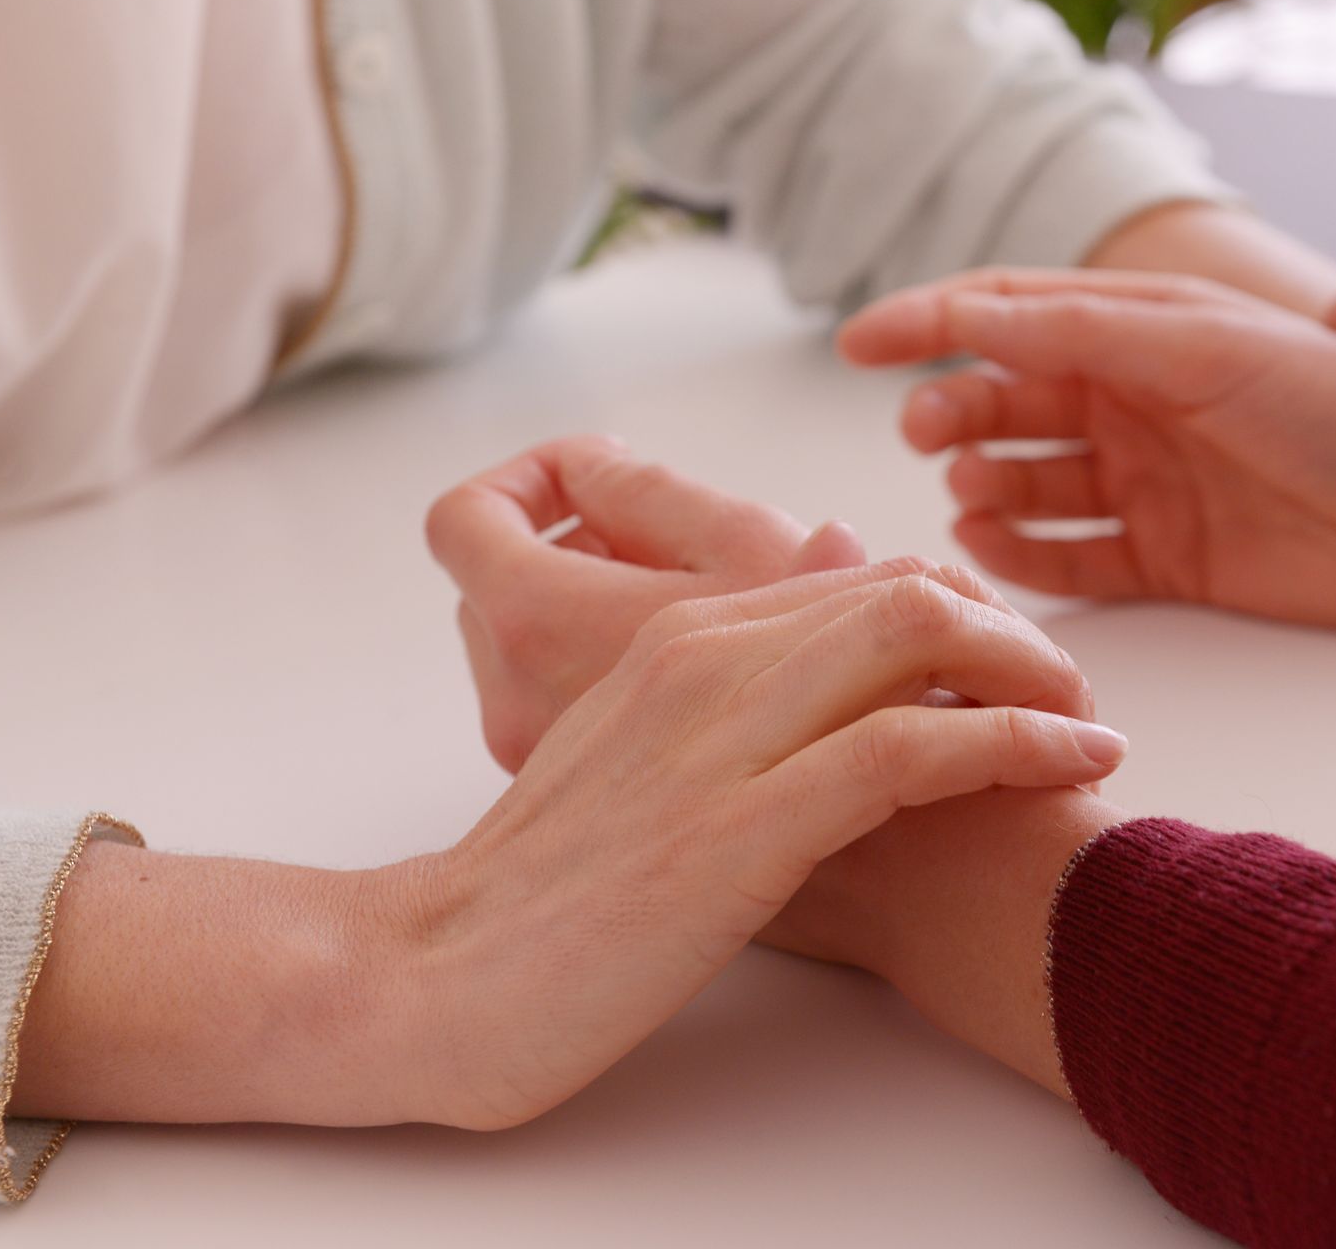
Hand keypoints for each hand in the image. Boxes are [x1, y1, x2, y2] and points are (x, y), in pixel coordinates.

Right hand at [373, 563, 1124, 1128]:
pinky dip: (1013, 741)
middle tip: (1074, 698)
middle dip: (1016, 635)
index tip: (1019, 675)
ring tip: (1095, 729)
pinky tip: (1073, 763)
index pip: (865, 580)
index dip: (966, 615)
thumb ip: (721, 703)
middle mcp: (704, 660)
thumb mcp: (635, 767)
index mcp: (678, 638)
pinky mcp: (741, 828)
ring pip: (921, 639)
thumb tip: (823, 668)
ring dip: (1036, 674)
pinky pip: (910, 747)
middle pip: (907, 589)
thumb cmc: (545, 887)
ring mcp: (721, 738)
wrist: (437, 977)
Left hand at [427, 437, 865, 770]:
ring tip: (706, 607)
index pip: (466, 519)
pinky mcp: (585, 802)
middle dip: (581, 543)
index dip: (530, 475)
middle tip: (672, 544)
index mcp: (540, 623)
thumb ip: (661, 497)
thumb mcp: (750, 552)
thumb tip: (606, 469)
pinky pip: (566, 700)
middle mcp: (514, 701)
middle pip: (499, 582)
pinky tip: (714, 674)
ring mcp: (540, 758)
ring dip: (603, 606)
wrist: (869, 866)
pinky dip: (616, 665)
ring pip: (536, 647)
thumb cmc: (824, 696)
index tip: (613, 470)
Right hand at [839, 268, 1335, 647]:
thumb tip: (968, 319)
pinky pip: (1072, 560)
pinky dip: (1026, 558)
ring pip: (1029, 484)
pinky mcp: (1171, 561)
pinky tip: (995, 551)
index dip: (929, 323)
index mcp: (1144, 332)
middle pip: (1008, 404)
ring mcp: (1151, 484)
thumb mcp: (1204, 346)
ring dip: (985, 484)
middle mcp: (1139, 405)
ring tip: (968, 492)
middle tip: (926, 434)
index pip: (1011, 315)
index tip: (856, 345)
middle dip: (954, 412)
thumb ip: (1084, 335)